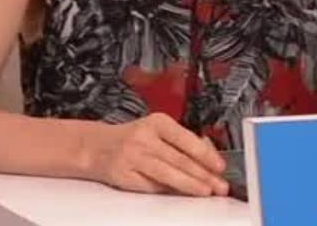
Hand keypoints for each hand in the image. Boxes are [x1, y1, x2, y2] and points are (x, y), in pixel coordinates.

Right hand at [83, 113, 228, 196]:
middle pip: (179, 159)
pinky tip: (182, 193)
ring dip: (190, 185)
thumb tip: (208, 157)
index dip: (206, 155)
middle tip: (219, 185)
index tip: (220, 166)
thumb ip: (181, 142)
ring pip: (167, 174)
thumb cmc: (133, 138)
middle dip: (203, 175)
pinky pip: (152, 185)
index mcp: (156, 122)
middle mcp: (144, 137)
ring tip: (206, 191)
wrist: (97, 146)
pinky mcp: (124, 175)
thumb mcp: (157, 130)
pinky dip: (169, 190)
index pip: (186, 140)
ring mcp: (132, 157)